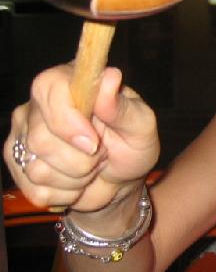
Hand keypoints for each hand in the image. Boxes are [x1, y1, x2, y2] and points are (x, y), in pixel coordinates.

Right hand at [3, 65, 158, 211]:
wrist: (122, 179)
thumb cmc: (132, 145)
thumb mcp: (141, 125)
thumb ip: (123, 106)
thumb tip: (109, 78)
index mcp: (69, 84)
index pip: (48, 88)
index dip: (67, 120)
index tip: (93, 142)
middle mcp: (38, 107)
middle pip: (41, 140)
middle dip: (82, 159)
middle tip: (101, 153)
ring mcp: (24, 137)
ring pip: (38, 170)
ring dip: (77, 178)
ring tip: (91, 166)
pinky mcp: (19, 166)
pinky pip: (37, 190)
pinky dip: (66, 193)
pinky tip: (77, 181)